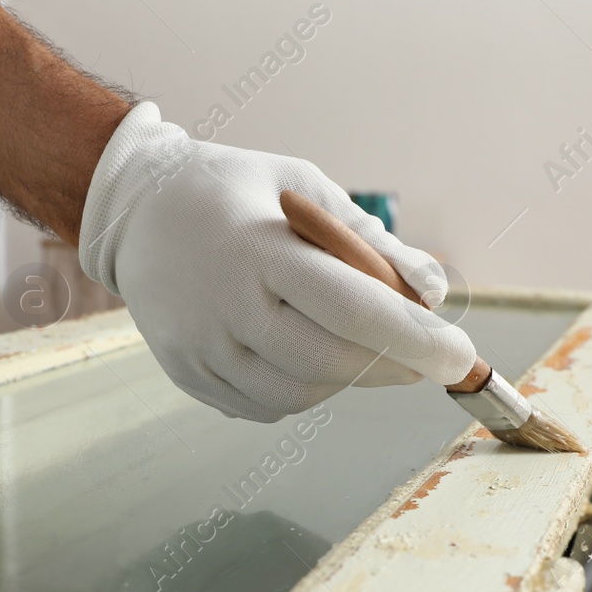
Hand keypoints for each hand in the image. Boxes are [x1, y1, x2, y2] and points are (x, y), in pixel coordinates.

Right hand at [79, 103, 475, 421]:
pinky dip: (304, 389)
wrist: (133, 211)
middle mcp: (225, 305)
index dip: (414, 338)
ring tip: (362, 346)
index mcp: (258, 249)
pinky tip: (309, 355)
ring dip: (348, 377)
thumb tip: (433, 294)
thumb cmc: (235, 192)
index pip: (352, 308)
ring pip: (301, 393)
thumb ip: (370, 240)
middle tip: (430, 358)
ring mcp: (202, 348)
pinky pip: (266, 405)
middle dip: (395, 365)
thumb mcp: (304, 187)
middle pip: (332, 360)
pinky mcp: (188, 376)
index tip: (459, 355)